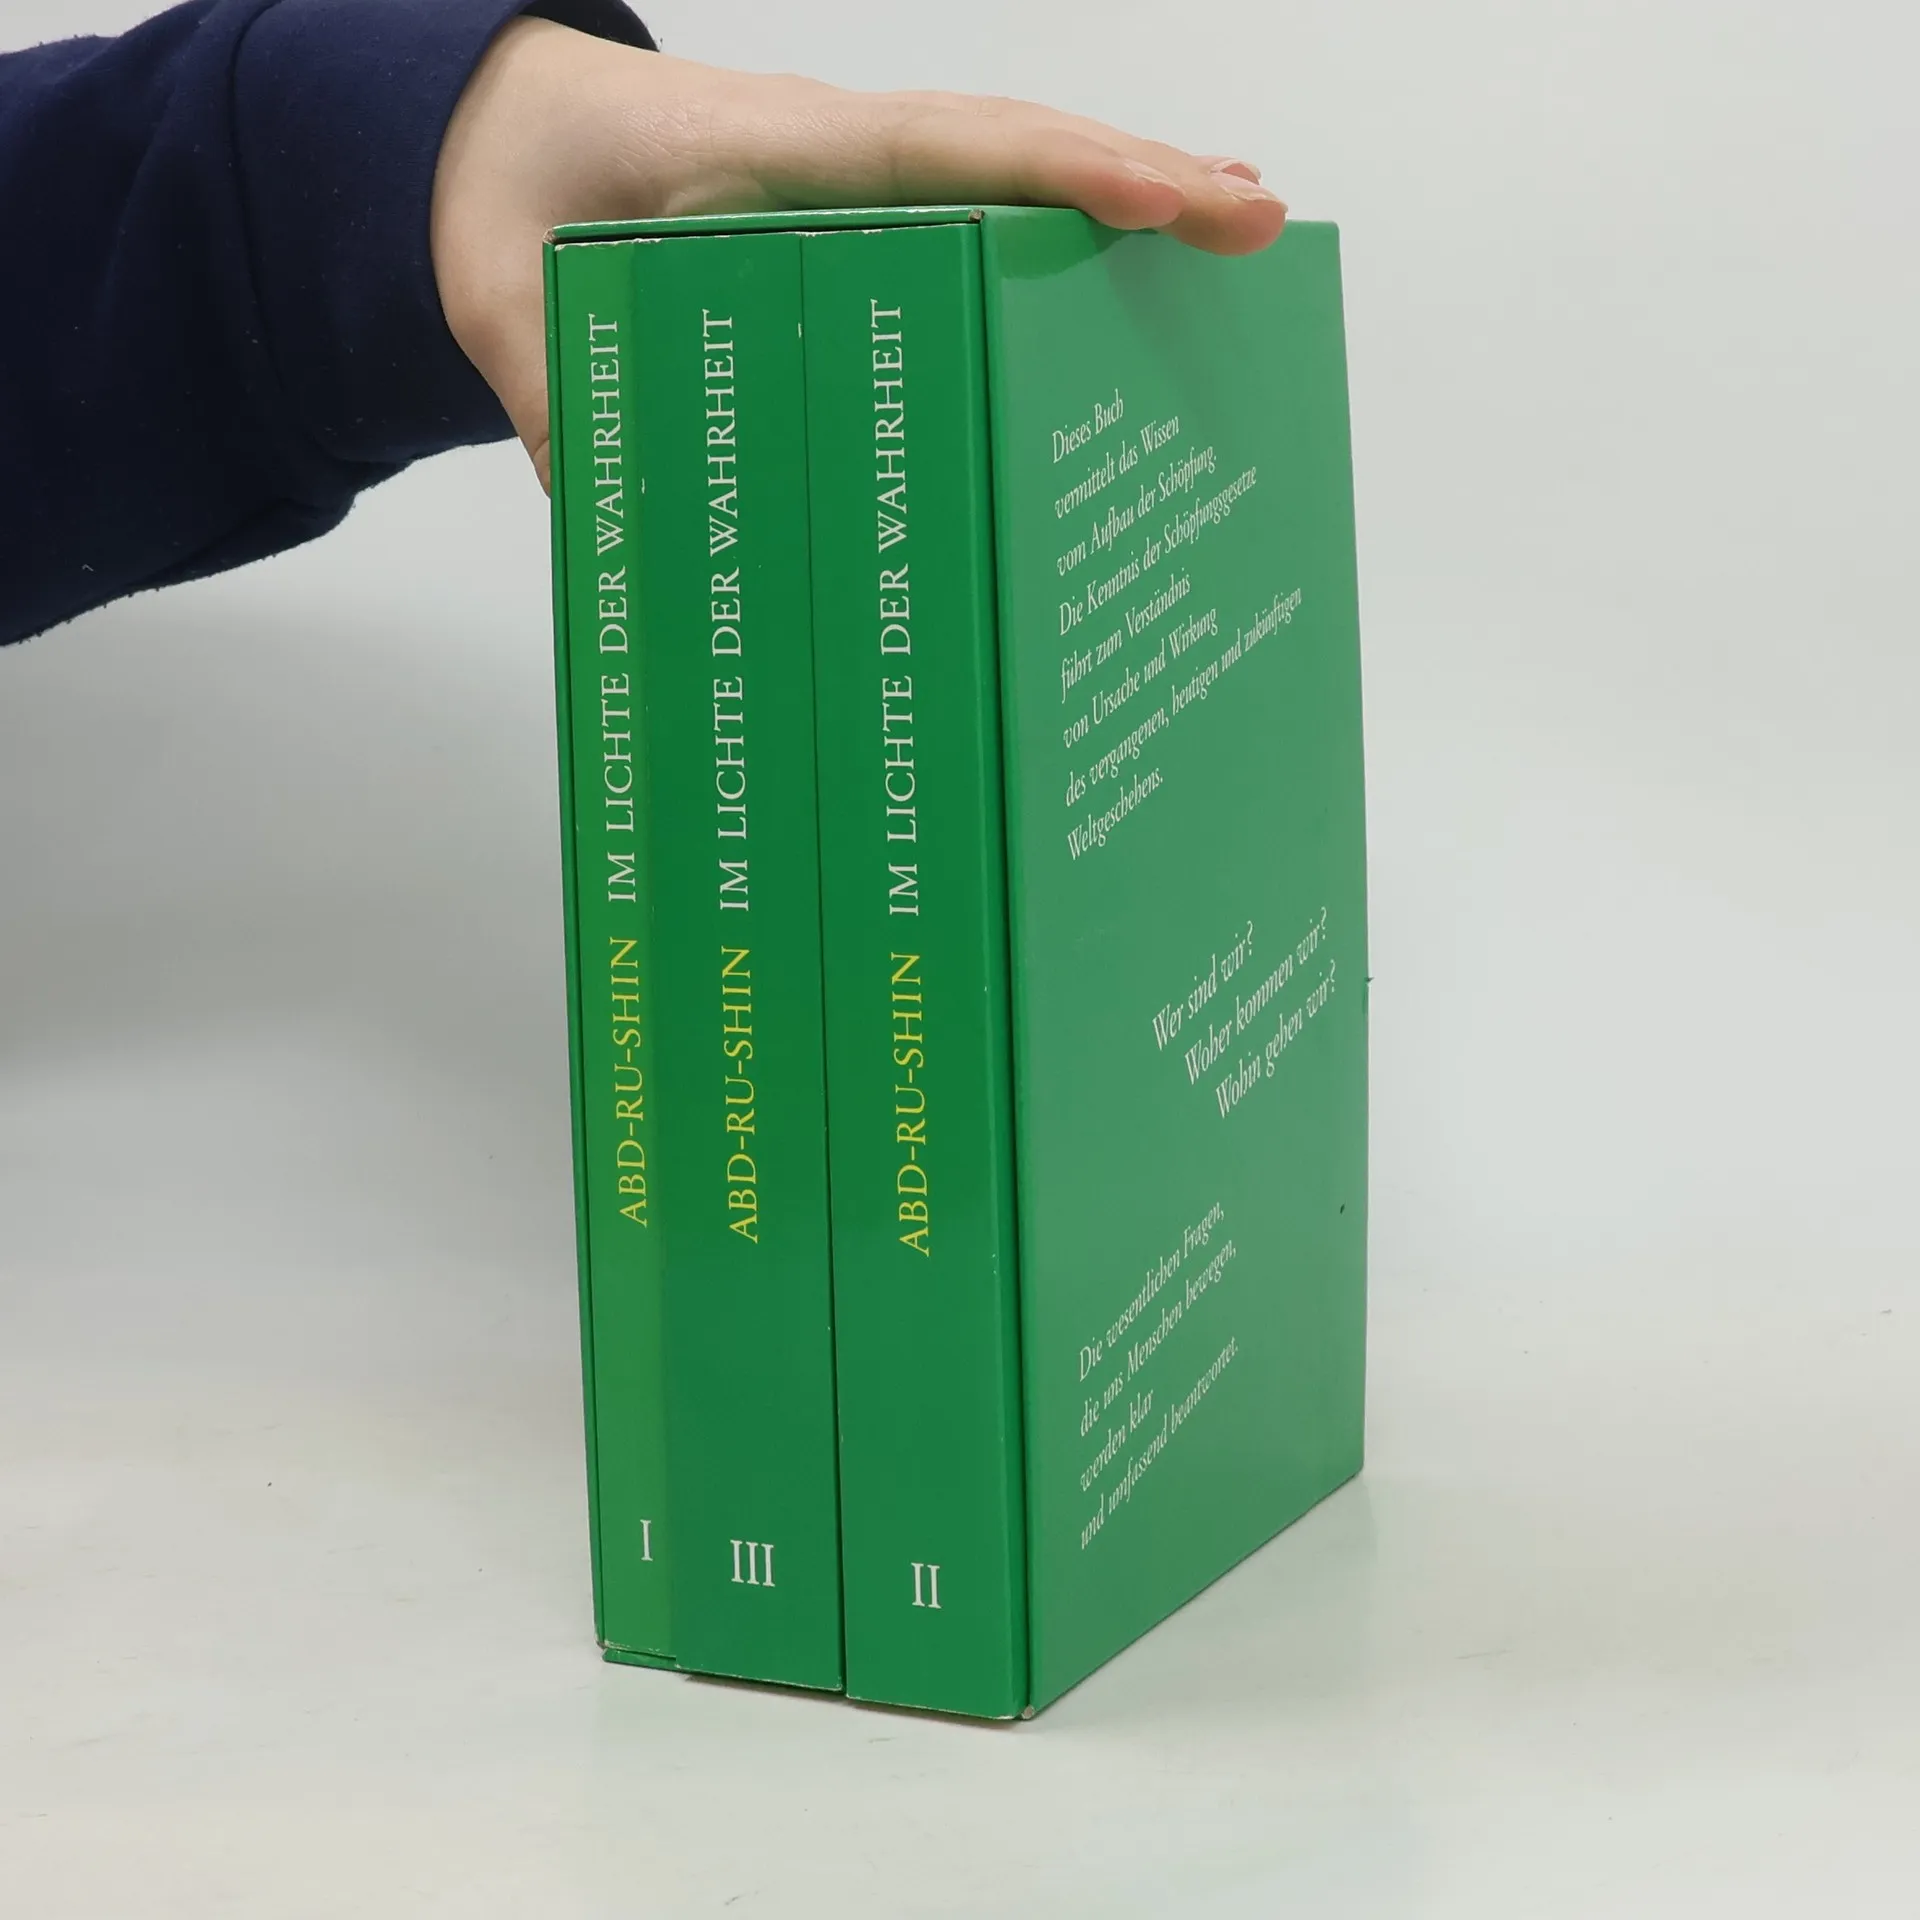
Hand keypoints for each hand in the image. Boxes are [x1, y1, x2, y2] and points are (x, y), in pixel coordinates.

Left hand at [431, 19, 1287, 486]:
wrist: (489, 133)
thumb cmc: (505, 193)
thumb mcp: (510, 302)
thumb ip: (561, 407)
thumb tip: (633, 538)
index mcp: (766, 152)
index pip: (936, 150)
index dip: (1054, 172)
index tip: (1159, 200)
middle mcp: (832, 150)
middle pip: (1011, 149)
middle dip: (1141, 178)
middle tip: (1260, 221)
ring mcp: (853, 172)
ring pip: (1009, 166)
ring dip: (1126, 191)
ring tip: (1239, 226)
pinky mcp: (855, 206)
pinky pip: (974, 199)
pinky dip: (1061, 214)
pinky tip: (1127, 252)